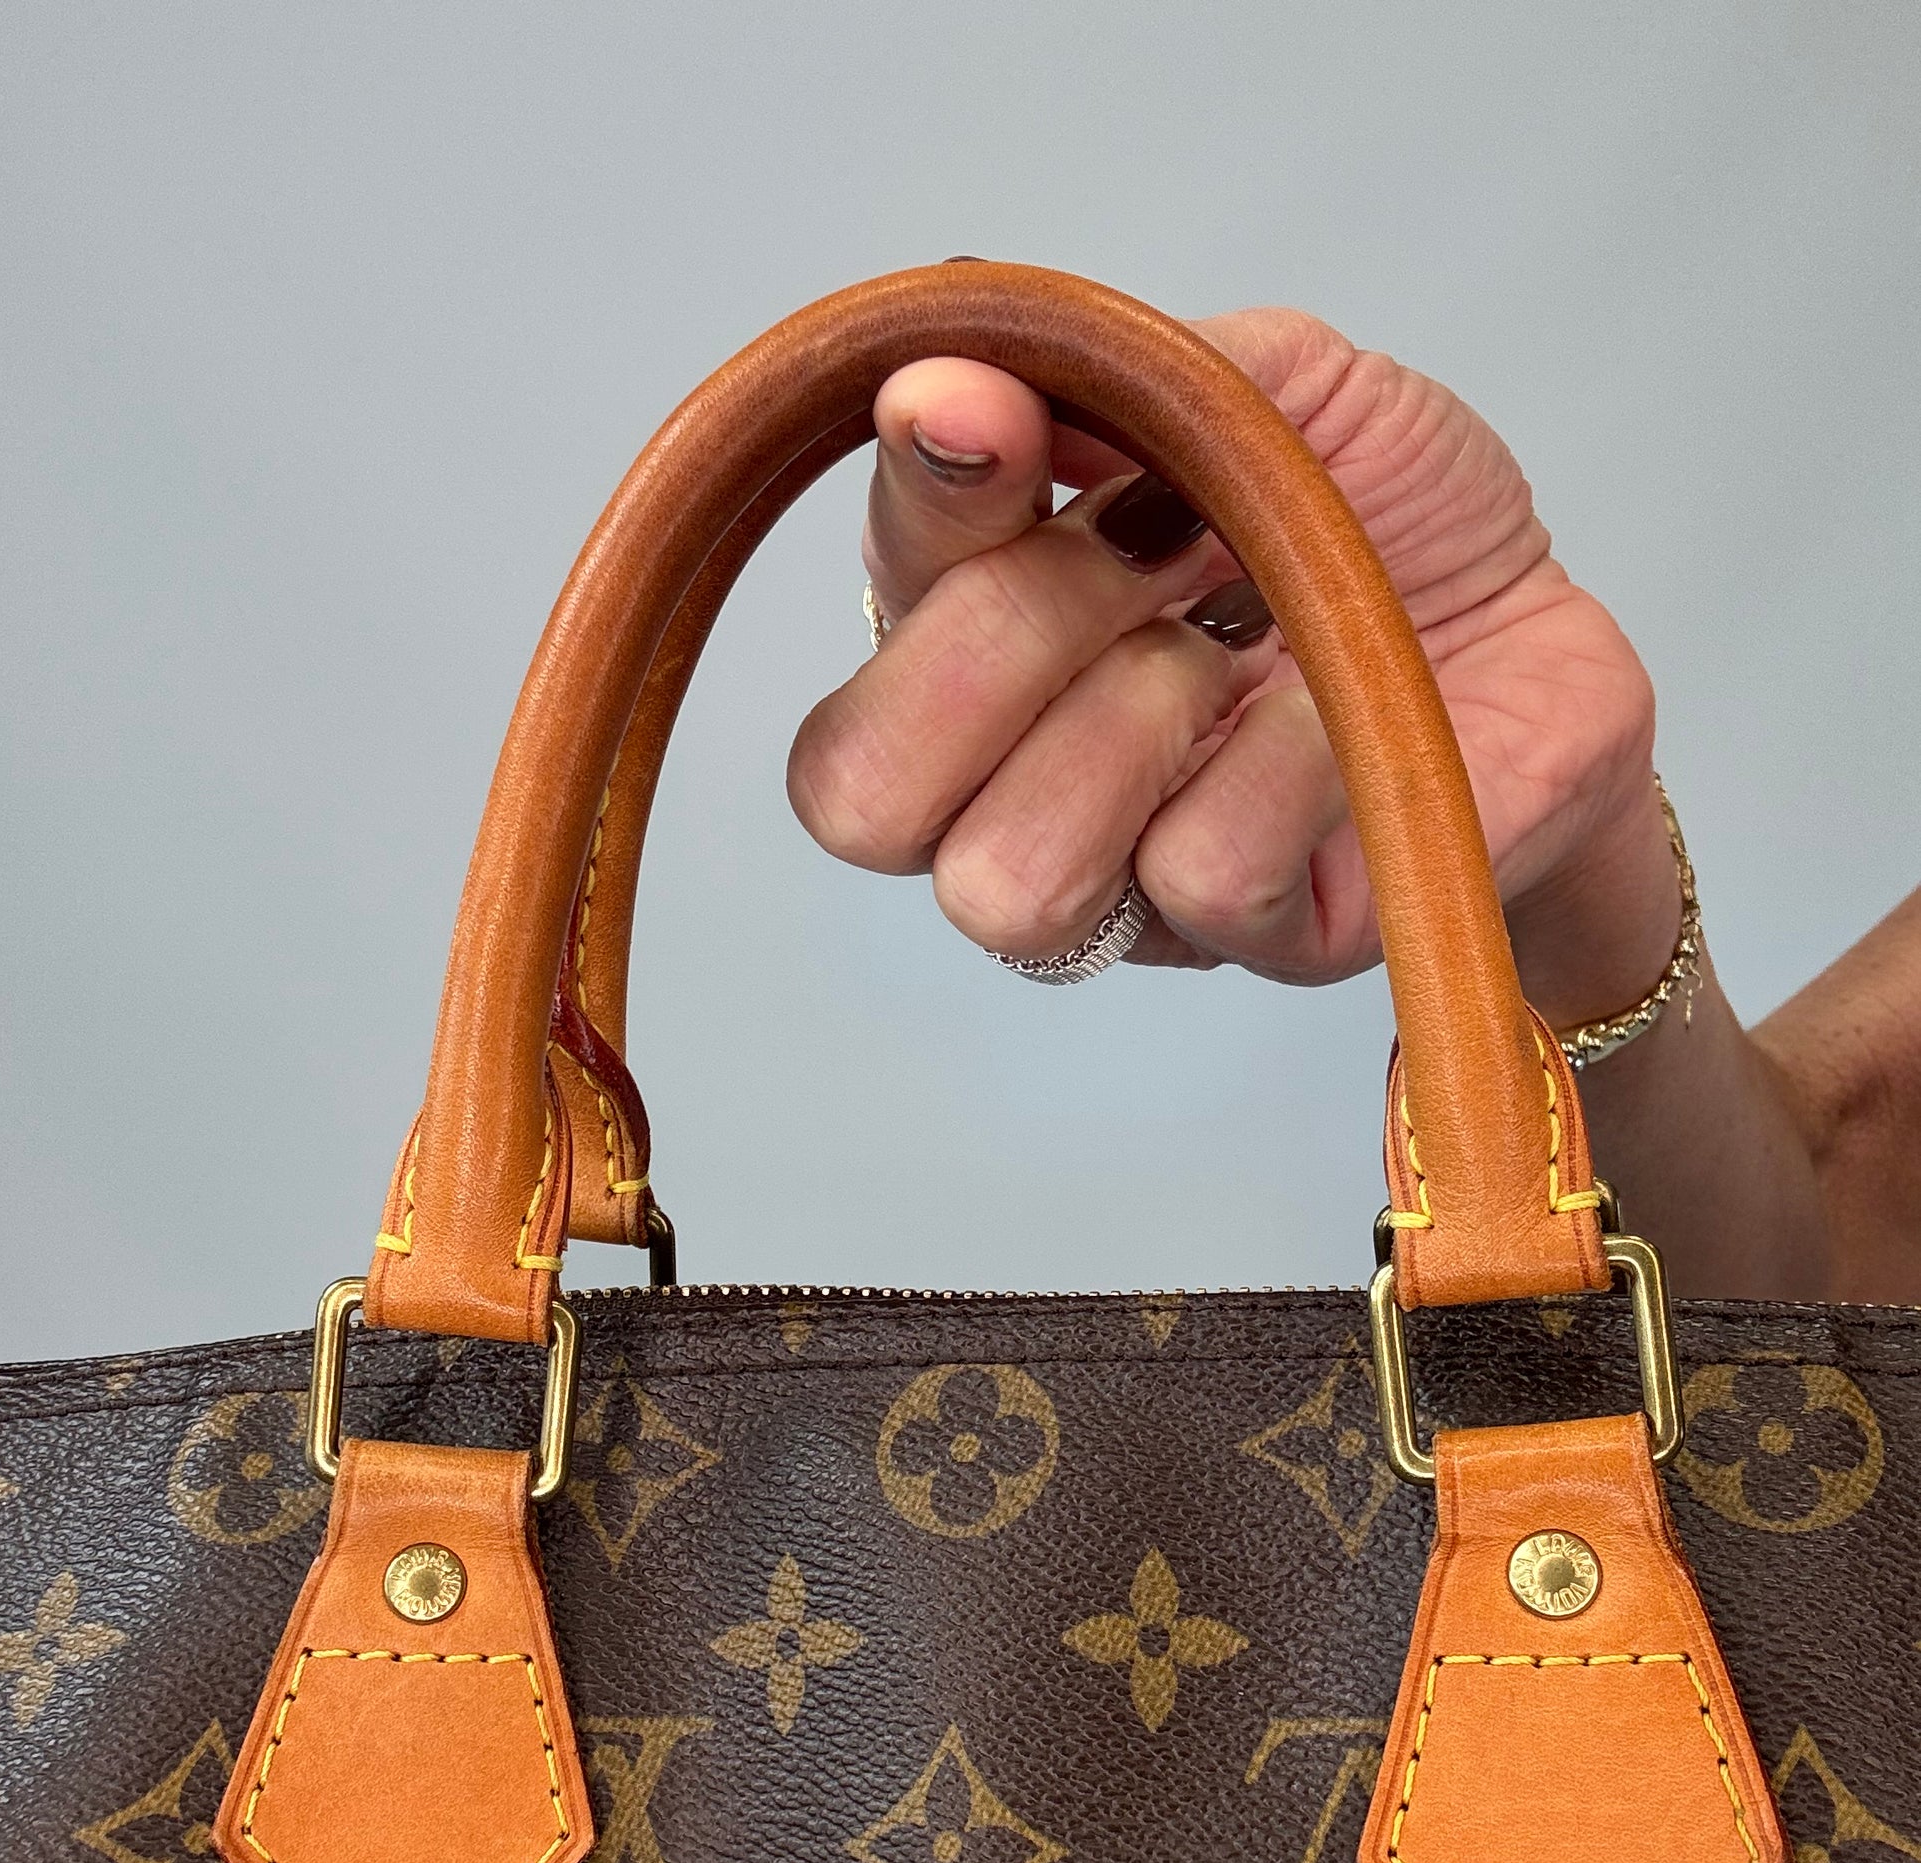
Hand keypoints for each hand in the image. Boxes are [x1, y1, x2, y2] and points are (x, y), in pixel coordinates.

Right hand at [787, 309, 1674, 1022]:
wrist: (1546, 623)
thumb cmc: (1384, 522)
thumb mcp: (1258, 387)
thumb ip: (1104, 377)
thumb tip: (947, 381)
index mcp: (972, 644)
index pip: (862, 623)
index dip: (917, 511)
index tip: (998, 415)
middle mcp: (1011, 791)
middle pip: (863, 795)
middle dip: (1005, 639)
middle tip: (1162, 549)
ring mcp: (1125, 890)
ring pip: (1003, 878)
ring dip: (1126, 722)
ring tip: (1240, 645)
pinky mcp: (1260, 939)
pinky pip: (1199, 873)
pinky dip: (1279, 764)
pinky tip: (1341, 707)